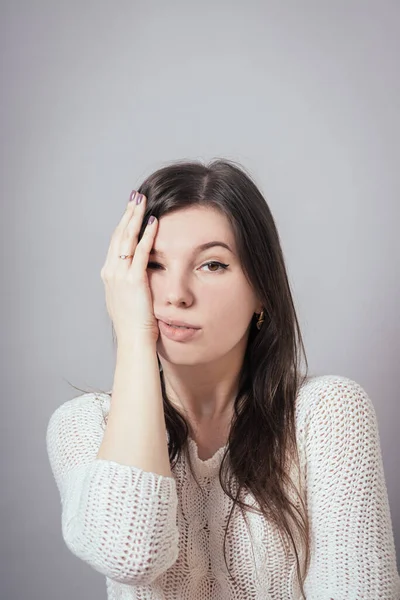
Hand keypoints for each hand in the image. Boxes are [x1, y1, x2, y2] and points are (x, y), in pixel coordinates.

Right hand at [100, 191, 159, 346]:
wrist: (134, 341)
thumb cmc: (135, 325)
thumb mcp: (128, 299)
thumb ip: (132, 283)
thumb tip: (141, 274)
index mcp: (110, 275)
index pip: (116, 243)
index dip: (123, 224)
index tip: (130, 210)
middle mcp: (111, 272)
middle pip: (118, 235)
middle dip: (127, 214)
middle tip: (136, 196)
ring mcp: (120, 276)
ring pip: (126, 239)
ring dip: (135, 217)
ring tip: (143, 200)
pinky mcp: (134, 280)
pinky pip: (141, 252)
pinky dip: (147, 234)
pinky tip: (154, 221)